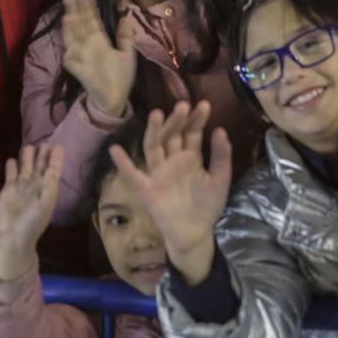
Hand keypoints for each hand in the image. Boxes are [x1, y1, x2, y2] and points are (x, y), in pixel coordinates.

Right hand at [0, 144, 64, 283]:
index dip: (57, 158)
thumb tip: (52, 170)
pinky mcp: (9, 187)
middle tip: (45, 142)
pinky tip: (13, 160)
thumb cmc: (34, 222)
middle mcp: (36, 184)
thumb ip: (49, 186)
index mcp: (48, 188)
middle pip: (40, 165)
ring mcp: (22, 185)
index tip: (60, 146)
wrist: (15, 235)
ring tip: (29, 146)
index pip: (54, 169)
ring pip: (26, 165)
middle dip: (43, 154)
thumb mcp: (45, 205)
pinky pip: (11, 172)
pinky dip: (12, 165)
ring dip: (28, 156)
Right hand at [60, 0, 135, 119]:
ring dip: (71, 28)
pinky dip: (70, 53)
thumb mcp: (127, 53)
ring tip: (69, 15)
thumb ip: (125, 36)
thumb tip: (126, 16)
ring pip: (73, 38)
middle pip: (81, 25)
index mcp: (100, 41)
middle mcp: (89, 46)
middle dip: (76, 12)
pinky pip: (71, 60)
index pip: (93, 21)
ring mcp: (82, 56)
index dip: (89, 9)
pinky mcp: (78, 69)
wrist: (116, 97)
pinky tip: (70, 44)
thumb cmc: (120, 77)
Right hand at [107, 103, 230, 285]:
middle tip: (183, 105)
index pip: (192, 133)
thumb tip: (220, 129)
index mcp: (190, 157)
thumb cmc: (207, 205)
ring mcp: (158, 173)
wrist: (194, 233)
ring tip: (157, 114)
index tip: (204, 105)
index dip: (197, 119)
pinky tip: (115, 150)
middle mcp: (172, 160)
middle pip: (172, 135)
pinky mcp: (146, 188)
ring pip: (154, 147)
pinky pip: (132, 175)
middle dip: (177, 120)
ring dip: (154, 131)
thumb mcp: (220, 178)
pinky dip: (123, 164)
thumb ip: (221, 155)